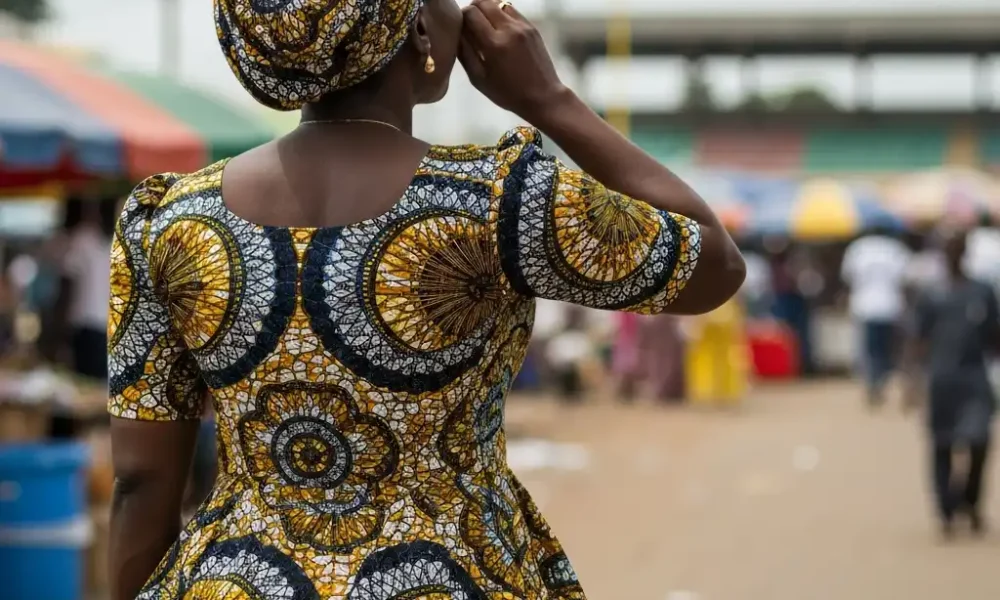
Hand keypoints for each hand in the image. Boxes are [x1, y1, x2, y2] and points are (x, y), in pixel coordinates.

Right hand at [459, 0, 567, 119]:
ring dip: (488, 9)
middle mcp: (508, 29)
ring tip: (485, 25)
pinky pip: (512, 11)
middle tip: (470, 23)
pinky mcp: (532, 27)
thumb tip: (455, 33)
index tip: (460, 26)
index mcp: (493, 44)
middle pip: (483, 2)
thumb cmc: (507, 93)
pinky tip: (501, 30)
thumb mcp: (479, 79)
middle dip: (473, 9)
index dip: (461, 16)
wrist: (543, 97)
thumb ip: (465, 53)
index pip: (470, 13)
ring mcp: (523, 26)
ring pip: (498, 3)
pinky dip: (502, 15)